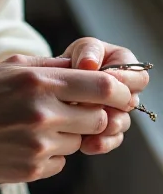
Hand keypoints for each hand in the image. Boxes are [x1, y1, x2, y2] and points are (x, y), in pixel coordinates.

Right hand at [0, 54, 133, 184]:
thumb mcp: (8, 67)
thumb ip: (49, 66)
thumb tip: (83, 67)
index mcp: (37, 81)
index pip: (102, 87)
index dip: (119, 91)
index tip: (121, 93)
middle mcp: (43, 113)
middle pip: (97, 117)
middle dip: (91, 114)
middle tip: (68, 109)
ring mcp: (39, 145)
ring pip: (79, 141)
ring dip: (67, 134)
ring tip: (32, 124)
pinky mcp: (33, 170)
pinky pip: (61, 162)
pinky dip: (51, 153)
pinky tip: (22, 142)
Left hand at [57, 38, 149, 154]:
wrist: (55, 83)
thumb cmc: (74, 60)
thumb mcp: (80, 49)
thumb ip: (88, 52)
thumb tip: (89, 64)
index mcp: (125, 67)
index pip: (139, 77)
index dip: (123, 80)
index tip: (103, 79)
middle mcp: (126, 92)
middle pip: (130, 103)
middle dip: (113, 106)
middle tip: (95, 105)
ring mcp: (116, 112)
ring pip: (120, 124)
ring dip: (105, 126)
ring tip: (88, 125)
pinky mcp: (105, 131)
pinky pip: (109, 141)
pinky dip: (99, 143)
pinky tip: (86, 143)